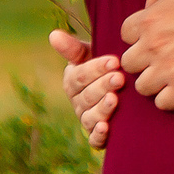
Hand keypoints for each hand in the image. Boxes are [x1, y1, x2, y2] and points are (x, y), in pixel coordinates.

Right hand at [50, 29, 122, 149]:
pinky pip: (94, 139)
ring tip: (115, 99)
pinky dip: (98, 135)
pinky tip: (106, 128)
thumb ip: (73, 48)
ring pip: (90, 116)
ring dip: (102, 109)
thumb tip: (53, 34)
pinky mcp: (96, 136)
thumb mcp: (90, 55)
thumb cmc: (104, 67)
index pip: (80, 76)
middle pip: (87, 96)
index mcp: (72, 81)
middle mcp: (77, 102)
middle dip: (103, 86)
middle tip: (120, 78)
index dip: (96, 69)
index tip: (114, 60)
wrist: (120, 87)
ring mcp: (86, 119)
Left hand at [121, 0, 173, 110]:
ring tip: (170, 74)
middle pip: (129, 63)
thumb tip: (147, 6)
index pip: (125, 33)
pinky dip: (170, 98)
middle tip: (161, 56)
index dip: (140, 34)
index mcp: (149, 19)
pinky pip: (164, 103)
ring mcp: (169, 68)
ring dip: (154, 81)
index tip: (154, 36)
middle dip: (143, 60)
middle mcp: (153, 45)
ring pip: (143, 86)